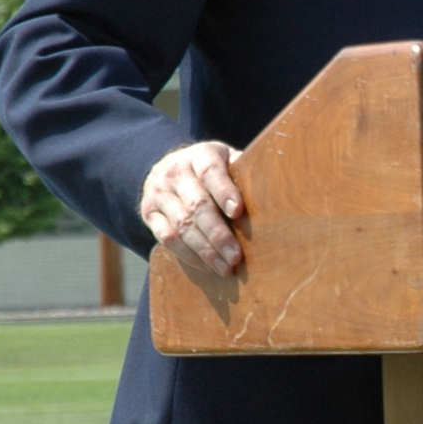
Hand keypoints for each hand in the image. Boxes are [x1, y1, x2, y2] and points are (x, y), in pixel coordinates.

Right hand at [139, 141, 245, 276]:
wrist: (167, 167)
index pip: (211, 173)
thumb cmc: (211, 170)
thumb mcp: (226, 161)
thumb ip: (244, 172)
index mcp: (200, 156)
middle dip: (218, 234)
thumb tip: (274, 192)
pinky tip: (207, 267)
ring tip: (225, 268)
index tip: (238, 211)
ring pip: (181, 225)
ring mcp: (159, 193)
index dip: (225, 192)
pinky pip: (167, 238)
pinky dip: (188, 255)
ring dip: (205, 250)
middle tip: (236, 257)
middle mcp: (175, 172)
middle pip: (197, 206)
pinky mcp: (149, 213)